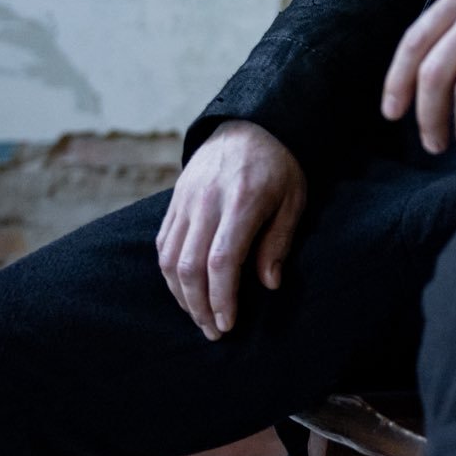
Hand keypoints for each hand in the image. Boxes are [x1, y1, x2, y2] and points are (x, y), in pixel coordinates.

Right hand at [156, 120, 305, 340]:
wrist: (249, 124)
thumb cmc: (279, 166)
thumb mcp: (293, 199)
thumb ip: (279, 241)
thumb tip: (268, 284)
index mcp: (241, 200)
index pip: (221, 260)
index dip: (221, 298)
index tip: (229, 324)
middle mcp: (206, 201)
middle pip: (189, 266)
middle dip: (199, 307)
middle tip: (214, 332)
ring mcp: (185, 200)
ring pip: (169, 258)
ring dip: (181, 296)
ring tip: (199, 317)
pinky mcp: (174, 201)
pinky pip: (162, 243)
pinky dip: (169, 273)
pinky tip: (185, 290)